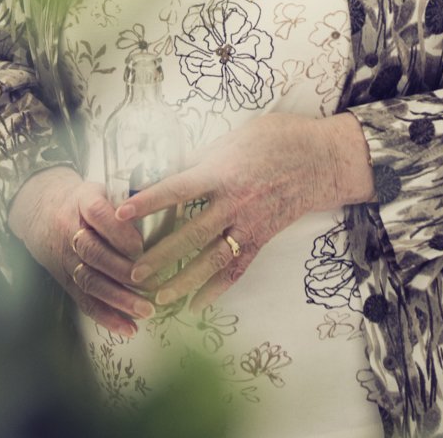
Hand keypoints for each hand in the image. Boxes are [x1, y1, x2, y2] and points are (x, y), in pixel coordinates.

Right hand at [8, 166, 149, 338]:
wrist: (42, 212)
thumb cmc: (85, 200)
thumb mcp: (102, 188)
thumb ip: (130, 197)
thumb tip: (170, 203)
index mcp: (83, 201)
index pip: (98, 214)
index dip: (118, 231)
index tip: (140, 246)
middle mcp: (71, 232)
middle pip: (94, 253)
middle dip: (123, 271)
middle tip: (152, 283)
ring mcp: (67, 259)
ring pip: (91, 281)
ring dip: (118, 299)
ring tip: (145, 311)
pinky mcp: (66, 282)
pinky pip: (85, 301)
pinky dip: (106, 317)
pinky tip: (128, 328)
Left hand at [120, 111, 372, 311]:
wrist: (323, 158)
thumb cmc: (279, 138)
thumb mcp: (237, 137)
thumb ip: (206, 158)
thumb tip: (175, 170)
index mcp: (223, 172)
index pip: (177, 190)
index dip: (148, 202)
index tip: (119, 212)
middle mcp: (234, 203)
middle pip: (189, 235)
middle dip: (159, 256)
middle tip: (130, 273)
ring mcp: (249, 224)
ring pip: (211, 260)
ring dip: (183, 281)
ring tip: (158, 298)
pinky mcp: (262, 238)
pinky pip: (237, 269)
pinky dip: (217, 289)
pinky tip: (197, 305)